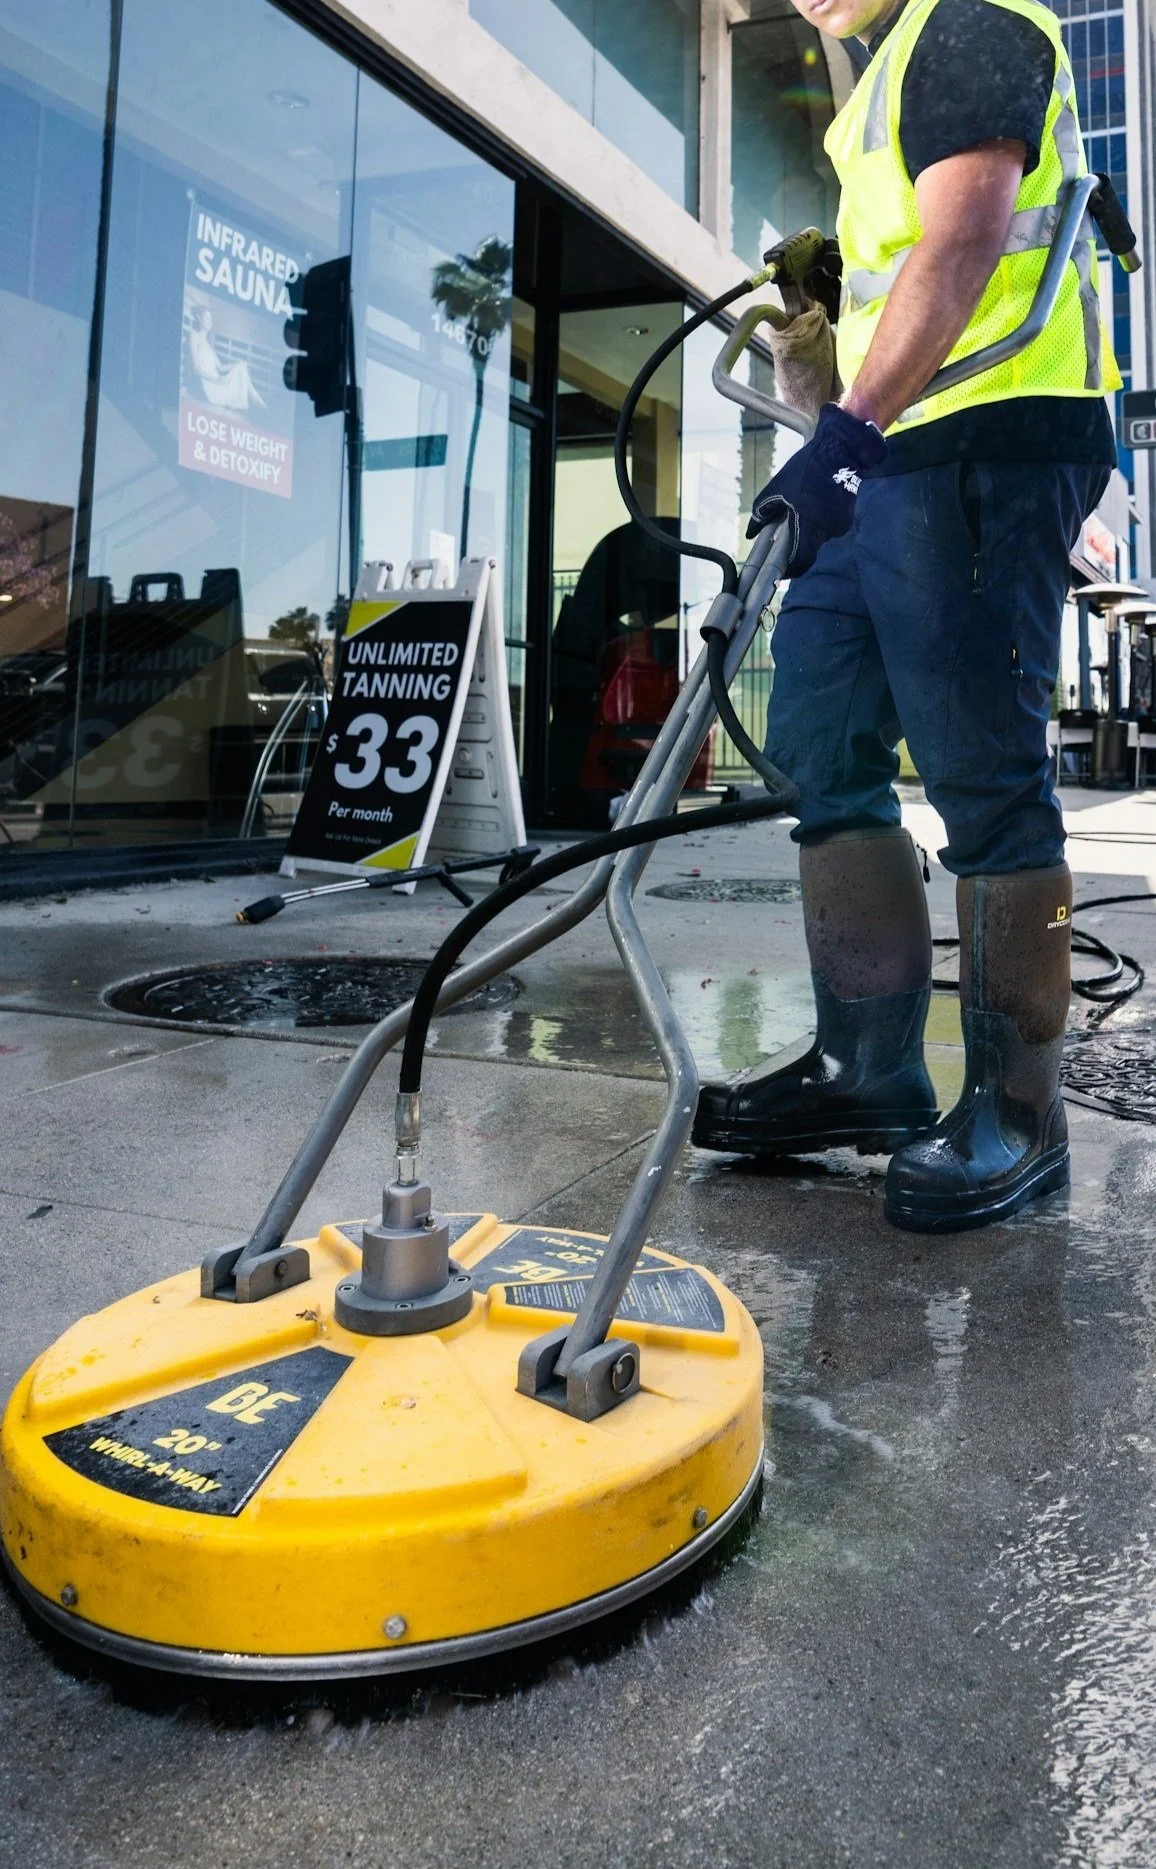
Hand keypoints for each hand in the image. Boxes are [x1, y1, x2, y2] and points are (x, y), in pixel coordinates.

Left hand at [747, 402, 886, 575]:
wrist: (842, 449)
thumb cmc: (807, 468)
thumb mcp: (778, 488)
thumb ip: (763, 513)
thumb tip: (751, 533)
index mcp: (810, 526)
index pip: (801, 561)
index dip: (791, 569)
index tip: (781, 569)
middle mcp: (829, 530)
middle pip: (810, 550)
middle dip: (797, 544)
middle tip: (785, 531)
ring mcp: (841, 524)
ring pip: (820, 537)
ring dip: (809, 530)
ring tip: (801, 510)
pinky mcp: (848, 515)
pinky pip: (829, 526)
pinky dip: (819, 520)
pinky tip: (814, 503)